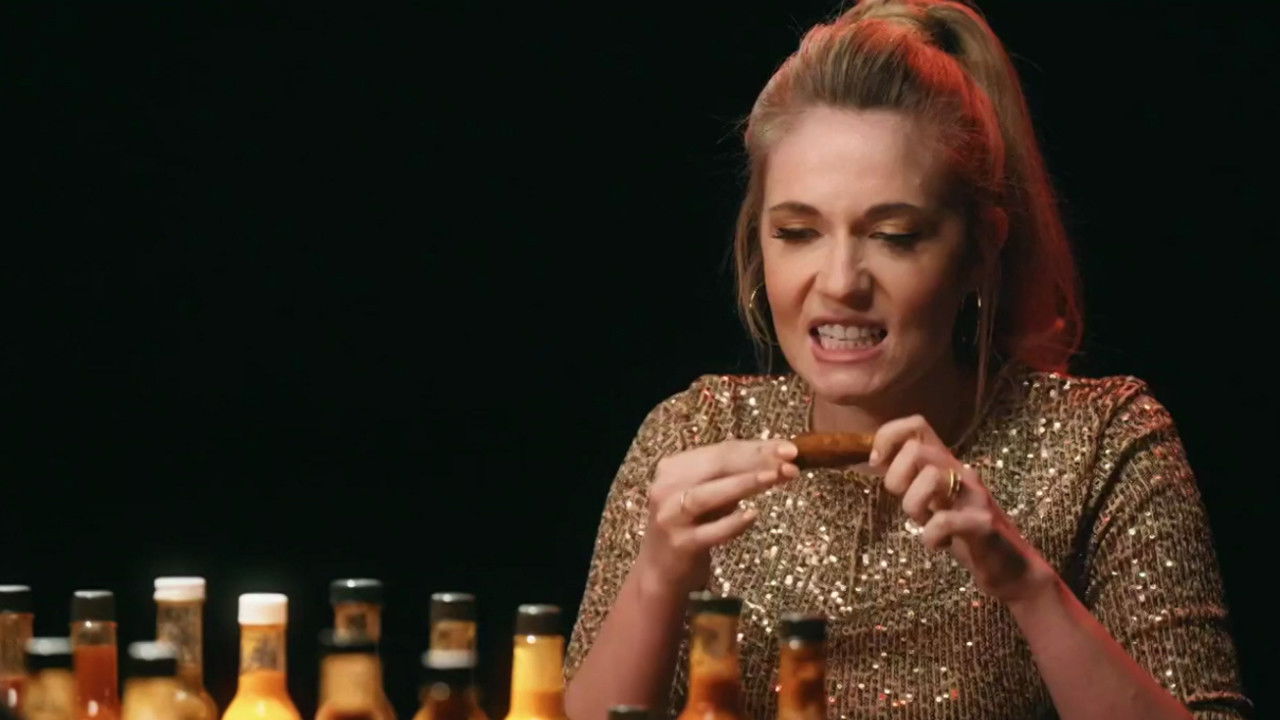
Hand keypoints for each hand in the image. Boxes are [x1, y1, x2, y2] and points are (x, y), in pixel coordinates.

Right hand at [638, 439, 799, 594]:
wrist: (661, 570)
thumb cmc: (691, 526)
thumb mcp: (708, 497)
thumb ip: (734, 478)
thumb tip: (780, 461)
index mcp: (673, 468)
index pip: (721, 451)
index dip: (757, 447)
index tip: (789, 448)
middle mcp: (666, 488)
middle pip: (715, 466)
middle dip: (756, 460)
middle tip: (790, 460)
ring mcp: (670, 517)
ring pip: (707, 495)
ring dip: (742, 484)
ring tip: (773, 477)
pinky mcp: (679, 544)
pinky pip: (709, 531)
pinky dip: (732, 523)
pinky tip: (752, 515)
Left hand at [870, 415, 1056, 603]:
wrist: (1012, 569)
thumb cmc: (964, 533)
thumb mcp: (932, 499)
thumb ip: (910, 479)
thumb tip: (874, 461)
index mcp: (945, 464)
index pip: (916, 425)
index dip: (889, 436)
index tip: (877, 465)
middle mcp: (961, 472)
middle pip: (915, 448)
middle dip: (896, 478)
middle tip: (908, 504)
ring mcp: (975, 496)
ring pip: (930, 477)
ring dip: (914, 506)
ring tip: (926, 523)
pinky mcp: (984, 524)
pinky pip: (944, 521)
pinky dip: (931, 537)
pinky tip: (938, 544)